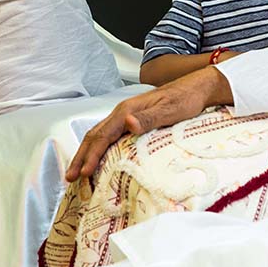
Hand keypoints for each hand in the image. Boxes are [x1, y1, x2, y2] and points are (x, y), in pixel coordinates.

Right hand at [65, 66, 232, 181]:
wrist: (197, 88)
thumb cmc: (186, 99)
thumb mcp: (170, 110)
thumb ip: (149, 118)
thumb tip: (127, 123)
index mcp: (127, 110)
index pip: (102, 135)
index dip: (90, 155)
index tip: (83, 174)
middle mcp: (123, 112)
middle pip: (94, 135)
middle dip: (80, 156)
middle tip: (69, 178)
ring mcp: (127, 116)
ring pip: (99, 135)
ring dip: (86, 154)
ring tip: (78, 172)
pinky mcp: (133, 120)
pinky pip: (109, 136)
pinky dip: (98, 149)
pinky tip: (99, 159)